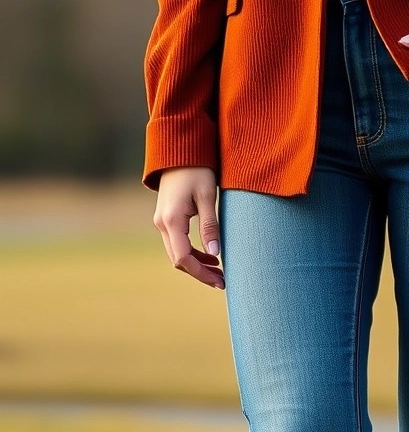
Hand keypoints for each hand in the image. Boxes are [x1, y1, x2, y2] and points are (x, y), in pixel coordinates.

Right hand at [153, 167, 224, 288]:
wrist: (180, 151)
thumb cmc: (197, 170)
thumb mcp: (207, 196)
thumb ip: (210, 226)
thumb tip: (216, 255)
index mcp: (172, 220)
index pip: (183, 258)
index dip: (201, 273)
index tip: (220, 281)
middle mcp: (162, 223)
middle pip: (178, 259)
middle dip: (200, 272)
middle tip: (223, 281)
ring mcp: (162, 220)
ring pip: (177, 252)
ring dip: (196, 264)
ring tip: (219, 270)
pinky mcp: (166, 217)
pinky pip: (177, 242)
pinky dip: (192, 252)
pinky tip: (210, 254)